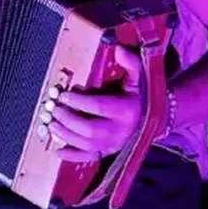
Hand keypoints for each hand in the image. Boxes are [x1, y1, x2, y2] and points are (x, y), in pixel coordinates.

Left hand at [46, 45, 142, 163]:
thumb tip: (119, 49)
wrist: (156, 117)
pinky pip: (90, 158)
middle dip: (69, 120)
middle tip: (54, 108)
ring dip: (66, 135)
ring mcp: (114, 144)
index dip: (79, 101)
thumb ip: (130, 62)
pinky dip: (72, 156)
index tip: (64, 94)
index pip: (100, 107)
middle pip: (90, 130)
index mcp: (127, 110)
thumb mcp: (139, 76)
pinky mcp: (109, 152)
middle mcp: (121, 130)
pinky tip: (57, 151)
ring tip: (51, 123)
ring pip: (87, 145)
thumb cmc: (141, 95)